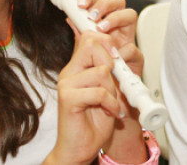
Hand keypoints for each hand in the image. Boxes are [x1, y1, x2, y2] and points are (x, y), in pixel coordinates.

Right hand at [51, 29, 123, 164]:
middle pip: (93, 44)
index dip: (106, 39)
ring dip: (113, 90)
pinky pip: (99, 91)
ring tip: (110, 103)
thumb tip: (120, 48)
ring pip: (101, 70)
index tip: (117, 56)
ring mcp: (66, 84)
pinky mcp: (68, 98)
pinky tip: (110, 112)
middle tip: (115, 82)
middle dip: (112, 62)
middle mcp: (69, 72)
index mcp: (78, 67)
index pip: (89, 37)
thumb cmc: (95, 121)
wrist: (81, 148)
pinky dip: (111, 103)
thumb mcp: (108, 89)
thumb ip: (109, 69)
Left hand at [76, 0, 141, 76]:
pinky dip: (121, 53)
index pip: (97, 2)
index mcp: (101, 25)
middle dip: (105, 4)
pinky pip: (133, 48)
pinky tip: (112, 60)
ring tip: (102, 29)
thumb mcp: (83, 54)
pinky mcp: (136, 58)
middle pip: (118, 1)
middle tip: (93, 16)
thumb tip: (70, 19)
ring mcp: (127, 41)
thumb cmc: (96, 76)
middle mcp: (116, 29)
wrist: (106, 98)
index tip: (80, 4)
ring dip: (115, 18)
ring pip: (130, 15)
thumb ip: (80, 36)